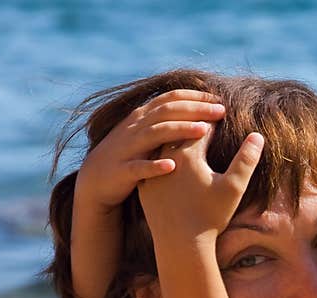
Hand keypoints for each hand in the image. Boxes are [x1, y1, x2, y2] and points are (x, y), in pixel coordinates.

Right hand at [76, 89, 225, 214]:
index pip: (171, 98)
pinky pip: (139, 167)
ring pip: (155, 134)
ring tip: (203, 130)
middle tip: (221, 111)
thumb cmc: (130, 156)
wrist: (95, 180)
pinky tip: (172, 166)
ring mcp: (127, 148)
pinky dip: (155, 166)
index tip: (219, 99)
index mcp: (143, 117)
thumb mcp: (147, 135)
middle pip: (167, 112)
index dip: (195, 96)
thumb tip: (201, 114)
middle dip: (195, 110)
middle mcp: (135, 128)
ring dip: (180, 130)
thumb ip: (167, 122)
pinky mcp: (122, 171)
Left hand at [137, 125, 263, 242]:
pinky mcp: (145, 187)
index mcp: (188, 154)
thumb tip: (257, 135)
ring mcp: (153, 173)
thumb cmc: (210, 217)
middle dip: (193, 123)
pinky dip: (162, 158)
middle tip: (206, 117)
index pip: (202, 126)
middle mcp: (166, 158)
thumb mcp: (234, 188)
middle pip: (179, 131)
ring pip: (162, 146)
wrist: (180, 244)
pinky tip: (170, 161)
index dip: (214, 119)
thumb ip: (246, 160)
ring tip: (187, 136)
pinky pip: (153, 165)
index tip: (222, 114)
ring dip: (175, 139)